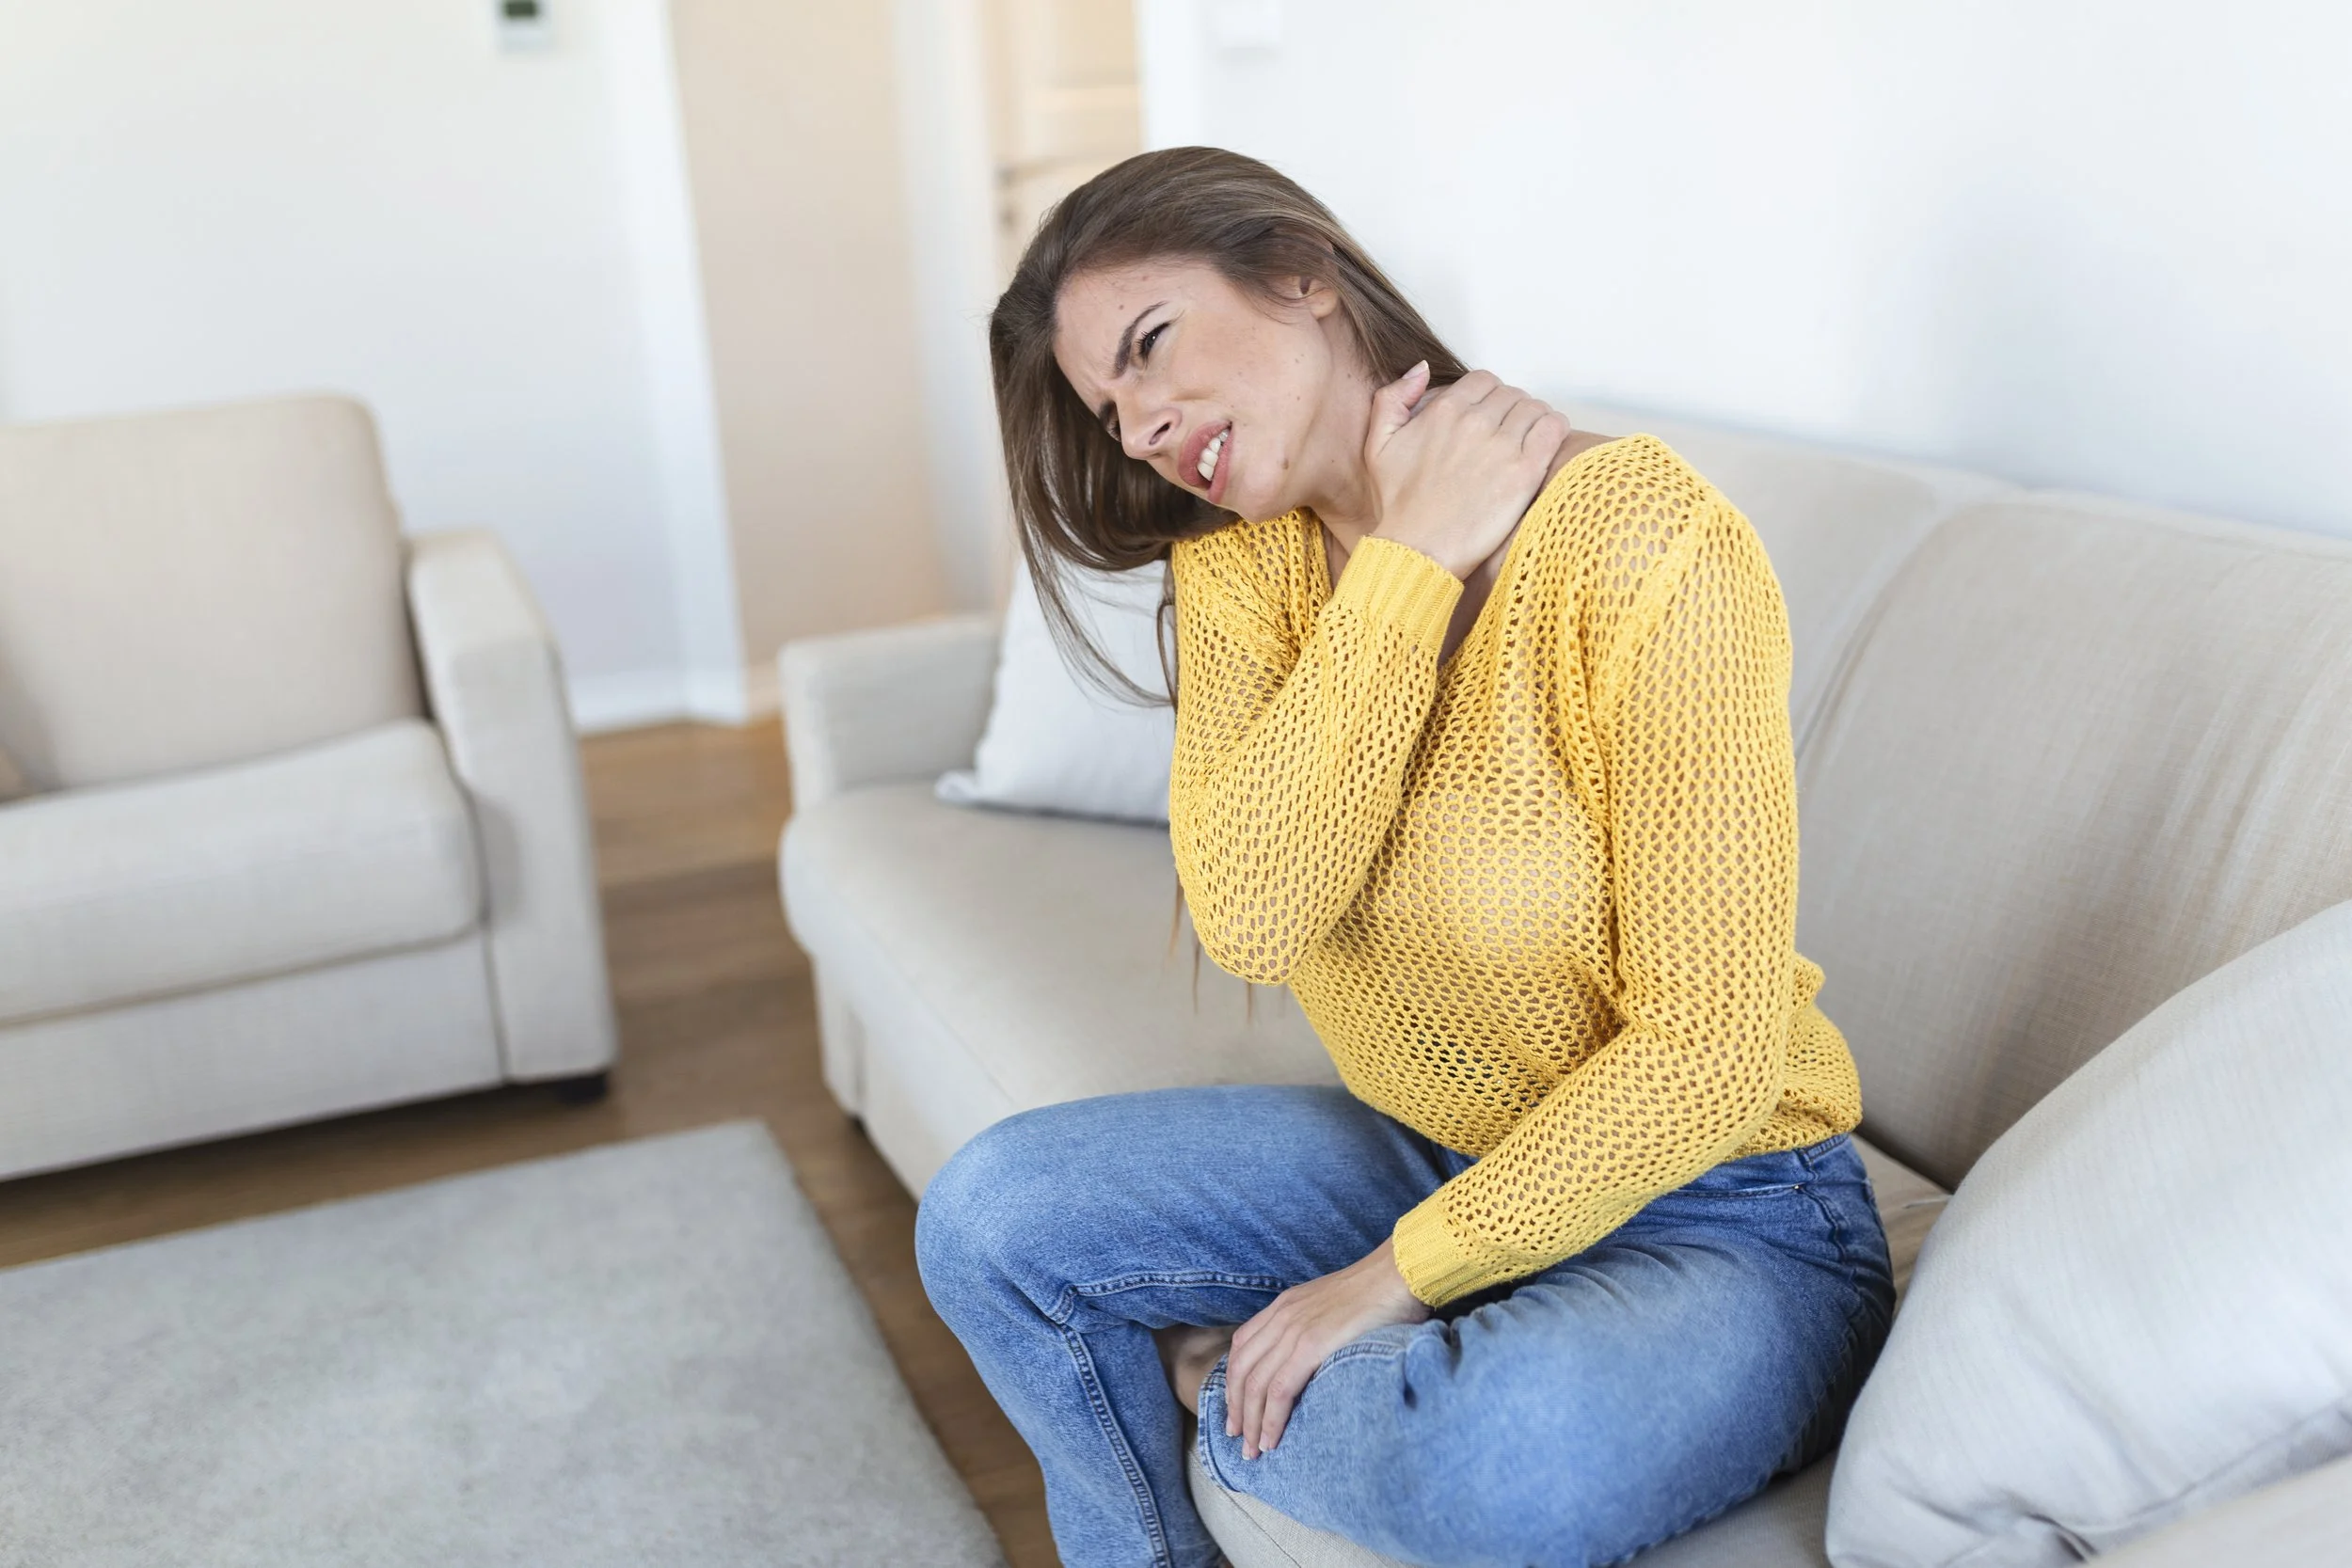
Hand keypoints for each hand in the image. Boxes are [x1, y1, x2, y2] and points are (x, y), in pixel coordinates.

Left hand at [1223, 1238, 1432, 1459]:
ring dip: (1250, 1422)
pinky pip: (1279, 1390)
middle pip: (1242, 1369)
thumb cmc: (1380, 1292)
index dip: (1234, 1381)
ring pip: (1255, 1384)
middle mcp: (1282, 1316)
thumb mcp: (1334, 1306)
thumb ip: (1317, 1328)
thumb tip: (1317, 1361)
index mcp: (1285, 1305)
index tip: (1236, 1409)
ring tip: (1252, 1451)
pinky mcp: (1311, 1346)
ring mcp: (1294, 1330)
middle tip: (1237, 1438)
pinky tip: (1270, 1440)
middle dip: (1236, 1408)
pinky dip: (1270, 1419)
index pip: (1242, 1346)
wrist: (1399, 1273)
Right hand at [1362, 363, 1572, 579]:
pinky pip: (1553, 428)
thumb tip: (1422, 369)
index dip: (1489, 395)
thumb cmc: (1399, 505)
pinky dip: (1554, 428)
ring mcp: (1503, 446)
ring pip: (1534, 407)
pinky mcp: (1524, 472)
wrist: (1419, 550)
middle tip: (1507, 433)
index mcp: (1444, 411)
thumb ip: (1392, 398)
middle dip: (1511, 409)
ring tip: (1527, 440)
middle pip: (1512, 394)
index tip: (1488, 415)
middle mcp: (1475, 422)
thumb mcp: (1377, 445)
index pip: (1484, 380)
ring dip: (1534, 419)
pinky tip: (1545, 443)